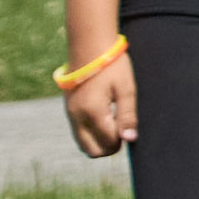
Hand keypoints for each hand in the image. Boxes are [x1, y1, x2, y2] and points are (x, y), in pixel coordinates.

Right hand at [61, 46, 135, 163]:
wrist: (89, 47)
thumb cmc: (112, 66)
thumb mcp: (126, 89)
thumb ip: (127, 116)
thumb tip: (130, 139)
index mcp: (93, 112)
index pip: (109, 142)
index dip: (123, 139)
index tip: (130, 125)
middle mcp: (77, 117)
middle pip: (92, 151)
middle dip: (110, 147)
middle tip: (122, 130)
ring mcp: (70, 114)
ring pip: (83, 144)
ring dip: (99, 142)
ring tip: (114, 124)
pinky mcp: (68, 110)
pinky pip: (78, 133)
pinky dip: (91, 134)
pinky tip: (104, 119)